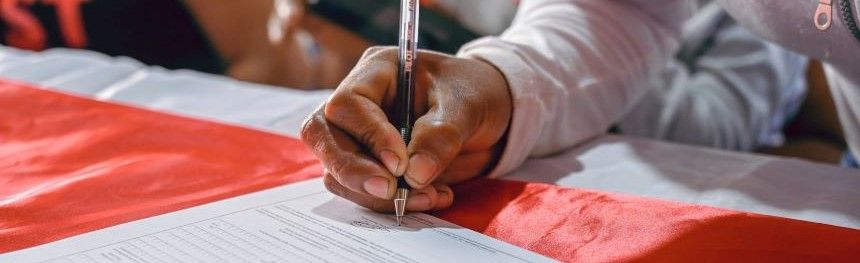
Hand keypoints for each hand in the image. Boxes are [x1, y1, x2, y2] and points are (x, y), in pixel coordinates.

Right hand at [301, 47, 511, 211]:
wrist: (492, 115)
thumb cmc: (475, 93)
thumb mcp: (466, 106)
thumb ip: (440, 136)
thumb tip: (413, 175)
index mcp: (377, 72)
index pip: (348, 103)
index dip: (369, 135)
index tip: (400, 163)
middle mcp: (360, 104)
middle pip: (326, 137)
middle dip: (354, 171)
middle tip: (391, 191)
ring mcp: (361, 136)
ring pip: (338, 171)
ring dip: (377, 194)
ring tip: (428, 197)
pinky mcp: (373, 166)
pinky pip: (363, 191)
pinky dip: (391, 203)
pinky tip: (431, 198)